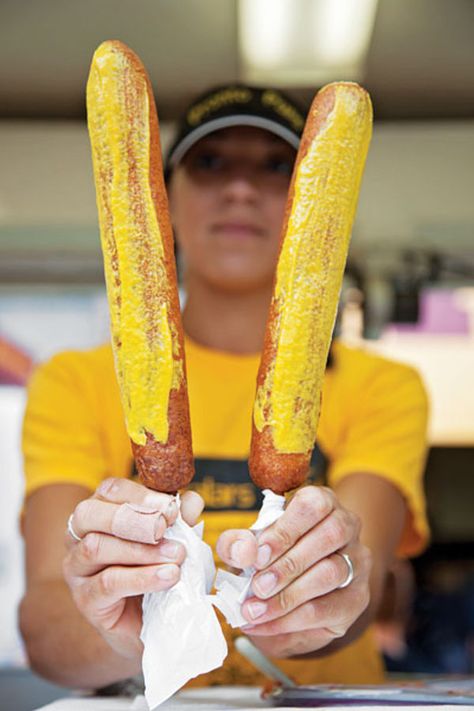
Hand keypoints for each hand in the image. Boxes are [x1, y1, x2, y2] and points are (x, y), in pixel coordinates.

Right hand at [63, 478, 203, 661]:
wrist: (154, 622)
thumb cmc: (158, 569)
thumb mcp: (173, 538)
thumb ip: (180, 518)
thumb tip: (191, 500)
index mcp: (100, 511)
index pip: (110, 490)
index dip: (141, 496)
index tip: (171, 509)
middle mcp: (79, 535)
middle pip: (89, 513)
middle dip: (131, 518)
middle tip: (165, 528)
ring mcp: (76, 568)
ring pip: (96, 547)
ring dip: (141, 550)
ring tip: (176, 556)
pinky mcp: (85, 599)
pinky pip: (107, 583)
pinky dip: (142, 578)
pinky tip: (168, 576)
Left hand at [216, 486, 371, 656]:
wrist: (284, 597)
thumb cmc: (267, 559)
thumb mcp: (245, 548)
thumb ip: (236, 544)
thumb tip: (244, 551)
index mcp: (321, 501)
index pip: (313, 505)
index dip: (285, 530)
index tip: (259, 555)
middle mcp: (346, 525)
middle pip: (329, 536)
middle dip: (288, 565)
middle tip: (257, 587)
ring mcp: (357, 561)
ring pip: (331, 572)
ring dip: (288, 595)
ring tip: (255, 610)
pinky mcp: (357, 598)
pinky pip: (327, 608)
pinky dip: (290, 620)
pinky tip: (265, 624)